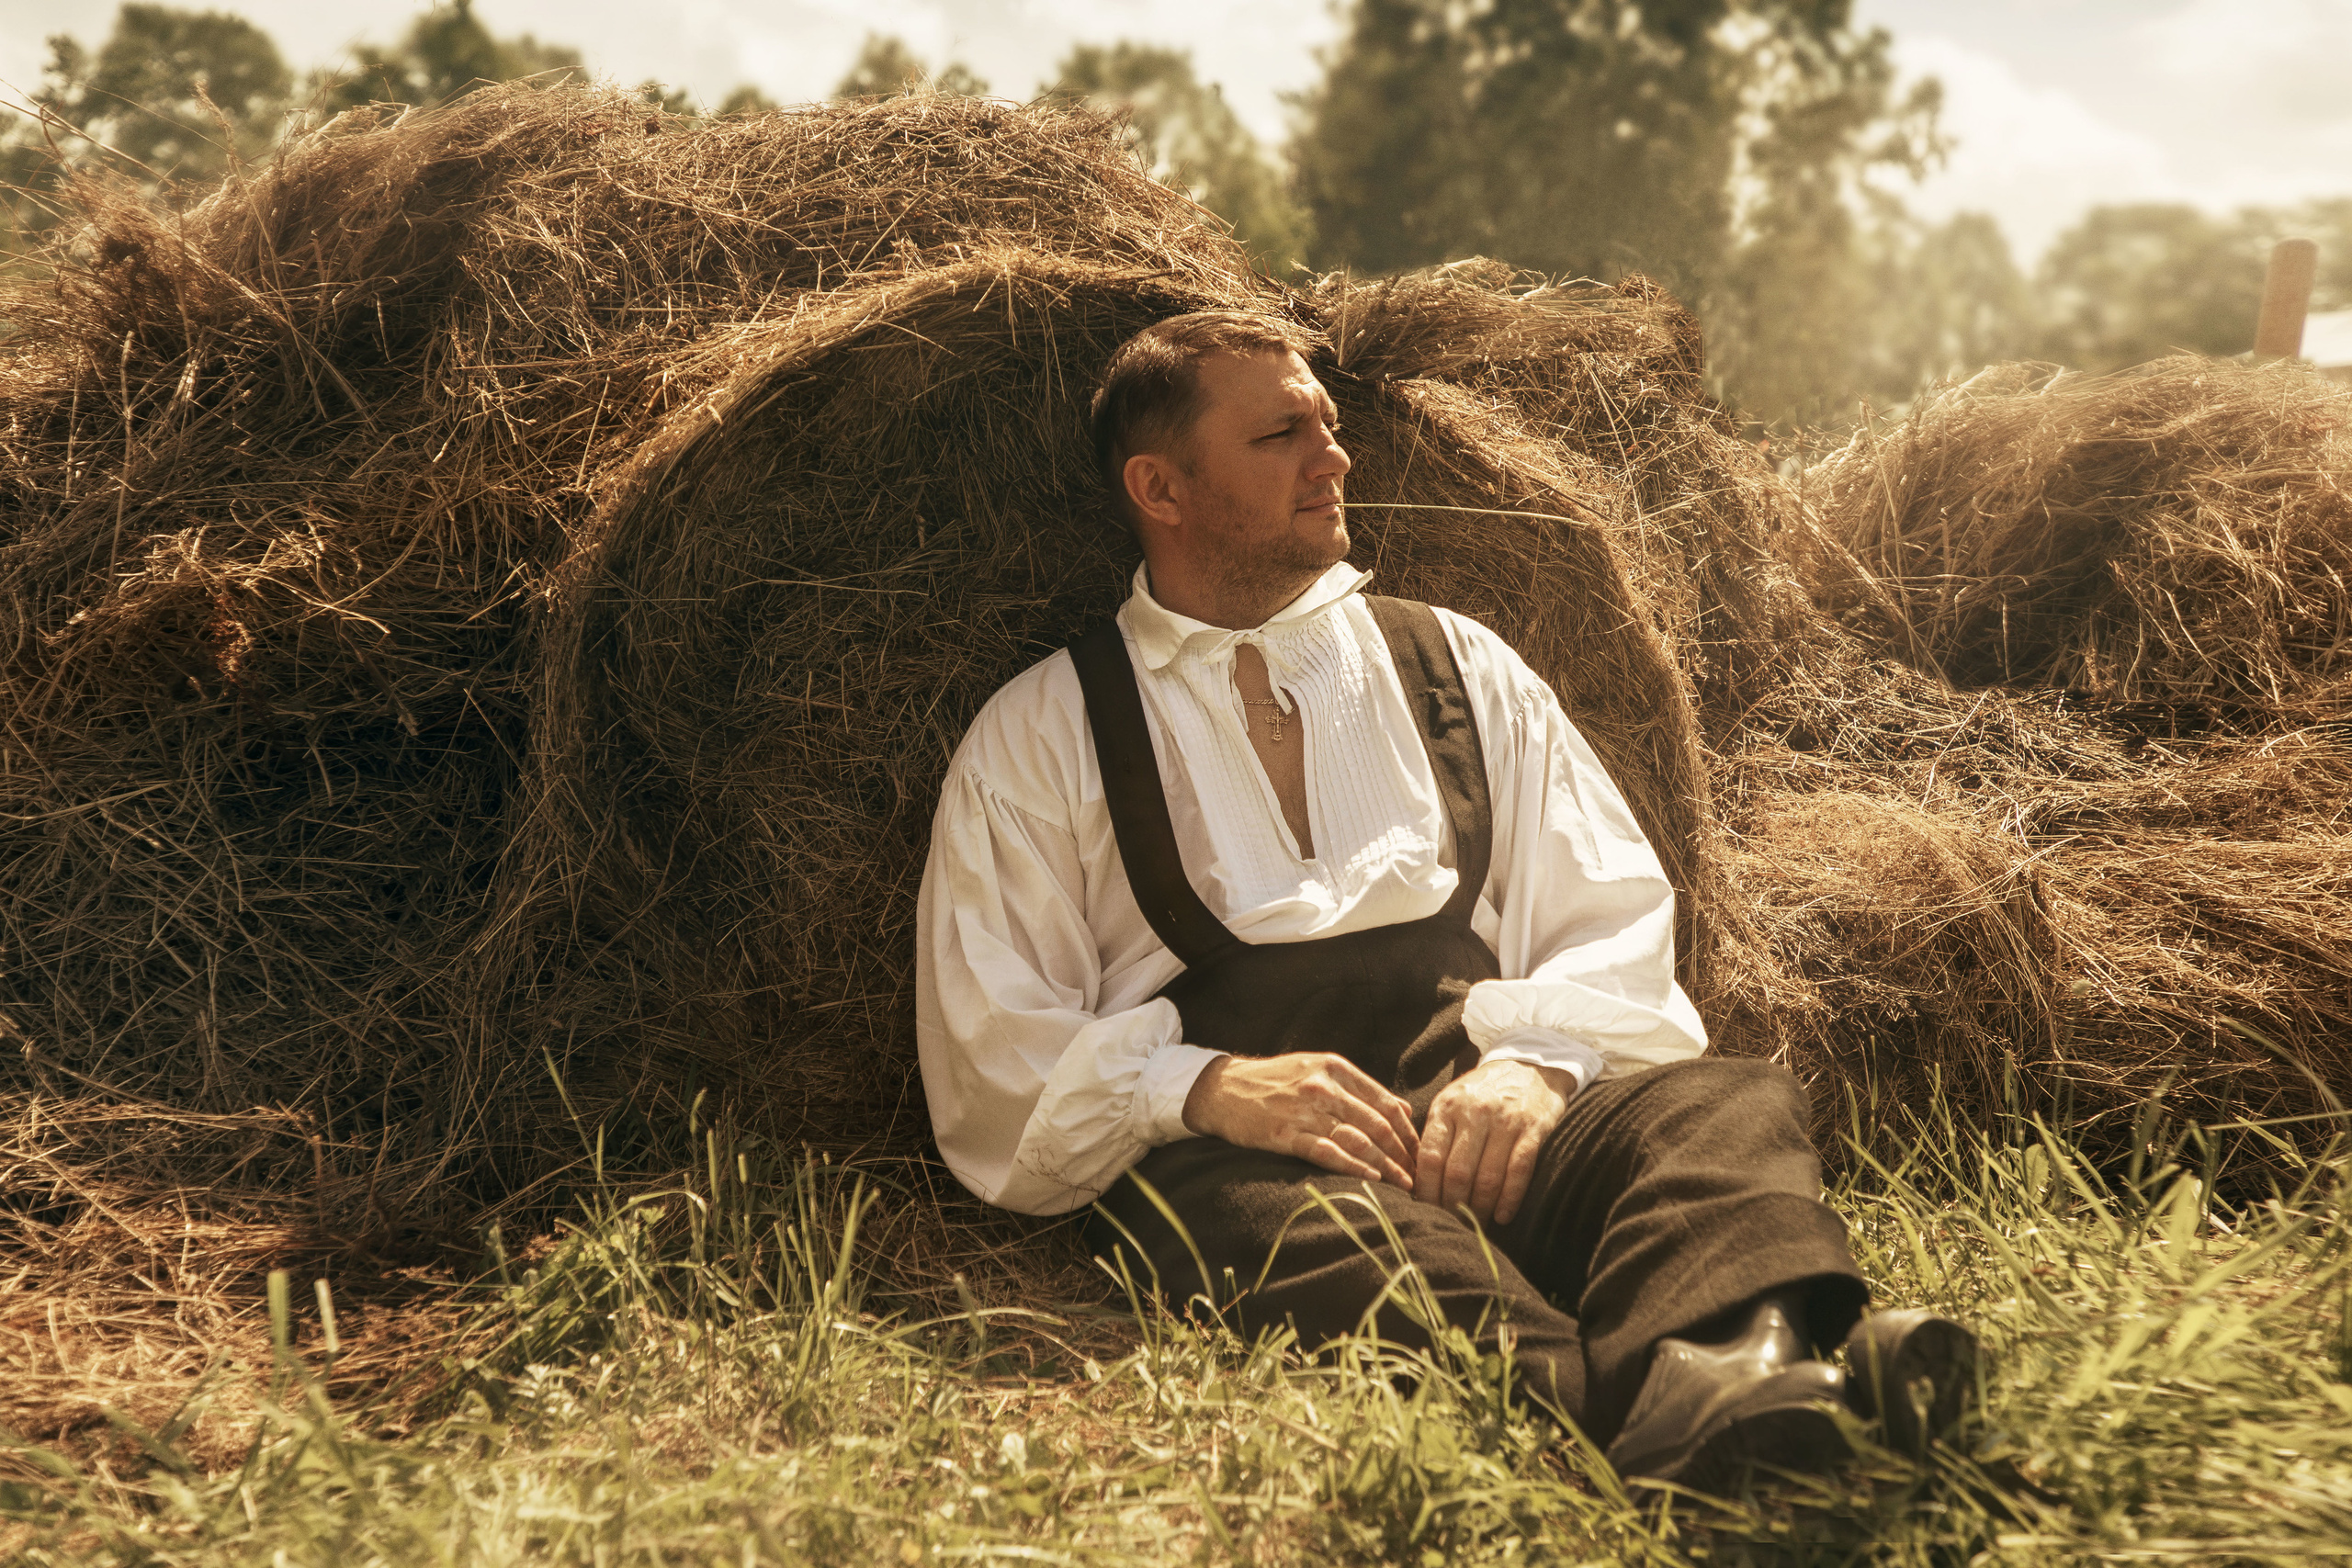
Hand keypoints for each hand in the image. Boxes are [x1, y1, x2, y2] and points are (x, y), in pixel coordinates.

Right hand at [1183, 1053, 1419, 1188]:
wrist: (1223, 1088)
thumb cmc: (1275, 1080)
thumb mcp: (1317, 1069)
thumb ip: (1358, 1088)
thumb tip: (1401, 1109)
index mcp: (1336, 1068)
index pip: (1385, 1102)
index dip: (1407, 1131)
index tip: (1419, 1152)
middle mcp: (1323, 1086)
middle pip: (1376, 1125)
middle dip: (1402, 1153)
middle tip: (1418, 1175)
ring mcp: (1304, 1111)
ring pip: (1356, 1140)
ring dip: (1385, 1166)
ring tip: (1403, 1184)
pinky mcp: (1285, 1134)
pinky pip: (1327, 1153)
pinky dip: (1353, 1167)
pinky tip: (1372, 1179)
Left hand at [1418, 1060, 1576, 1225]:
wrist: (1529, 1066)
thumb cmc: (1482, 1093)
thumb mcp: (1451, 1101)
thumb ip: (1435, 1134)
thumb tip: (1415, 1180)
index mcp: (1447, 1107)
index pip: (1430, 1158)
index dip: (1426, 1191)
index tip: (1425, 1210)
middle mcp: (1475, 1113)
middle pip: (1457, 1173)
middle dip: (1452, 1206)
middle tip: (1451, 1223)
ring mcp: (1506, 1121)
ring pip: (1487, 1177)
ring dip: (1480, 1208)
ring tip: (1476, 1224)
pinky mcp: (1534, 1129)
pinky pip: (1519, 1172)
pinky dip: (1509, 1200)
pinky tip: (1502, 1216)